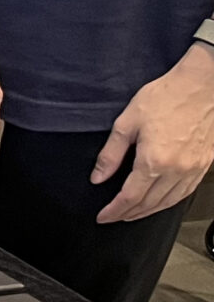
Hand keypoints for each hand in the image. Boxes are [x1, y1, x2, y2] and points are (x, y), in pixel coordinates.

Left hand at [94, 44, 213, 223]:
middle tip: (114, 217)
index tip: (102, 217)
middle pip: (149, 203)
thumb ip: (111, 154)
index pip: (130, 197)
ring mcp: (194, 168)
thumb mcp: (128, 122)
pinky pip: (185, 191)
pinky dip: (170, 201)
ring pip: (169, 201)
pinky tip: (161, 201)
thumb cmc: (167, 96)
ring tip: (133, 214)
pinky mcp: (205, 163)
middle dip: (129, 214)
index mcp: (154, 161)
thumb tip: (98, 178)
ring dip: (149, 211)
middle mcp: (177, 170)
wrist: (204, 83)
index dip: (114, 211)